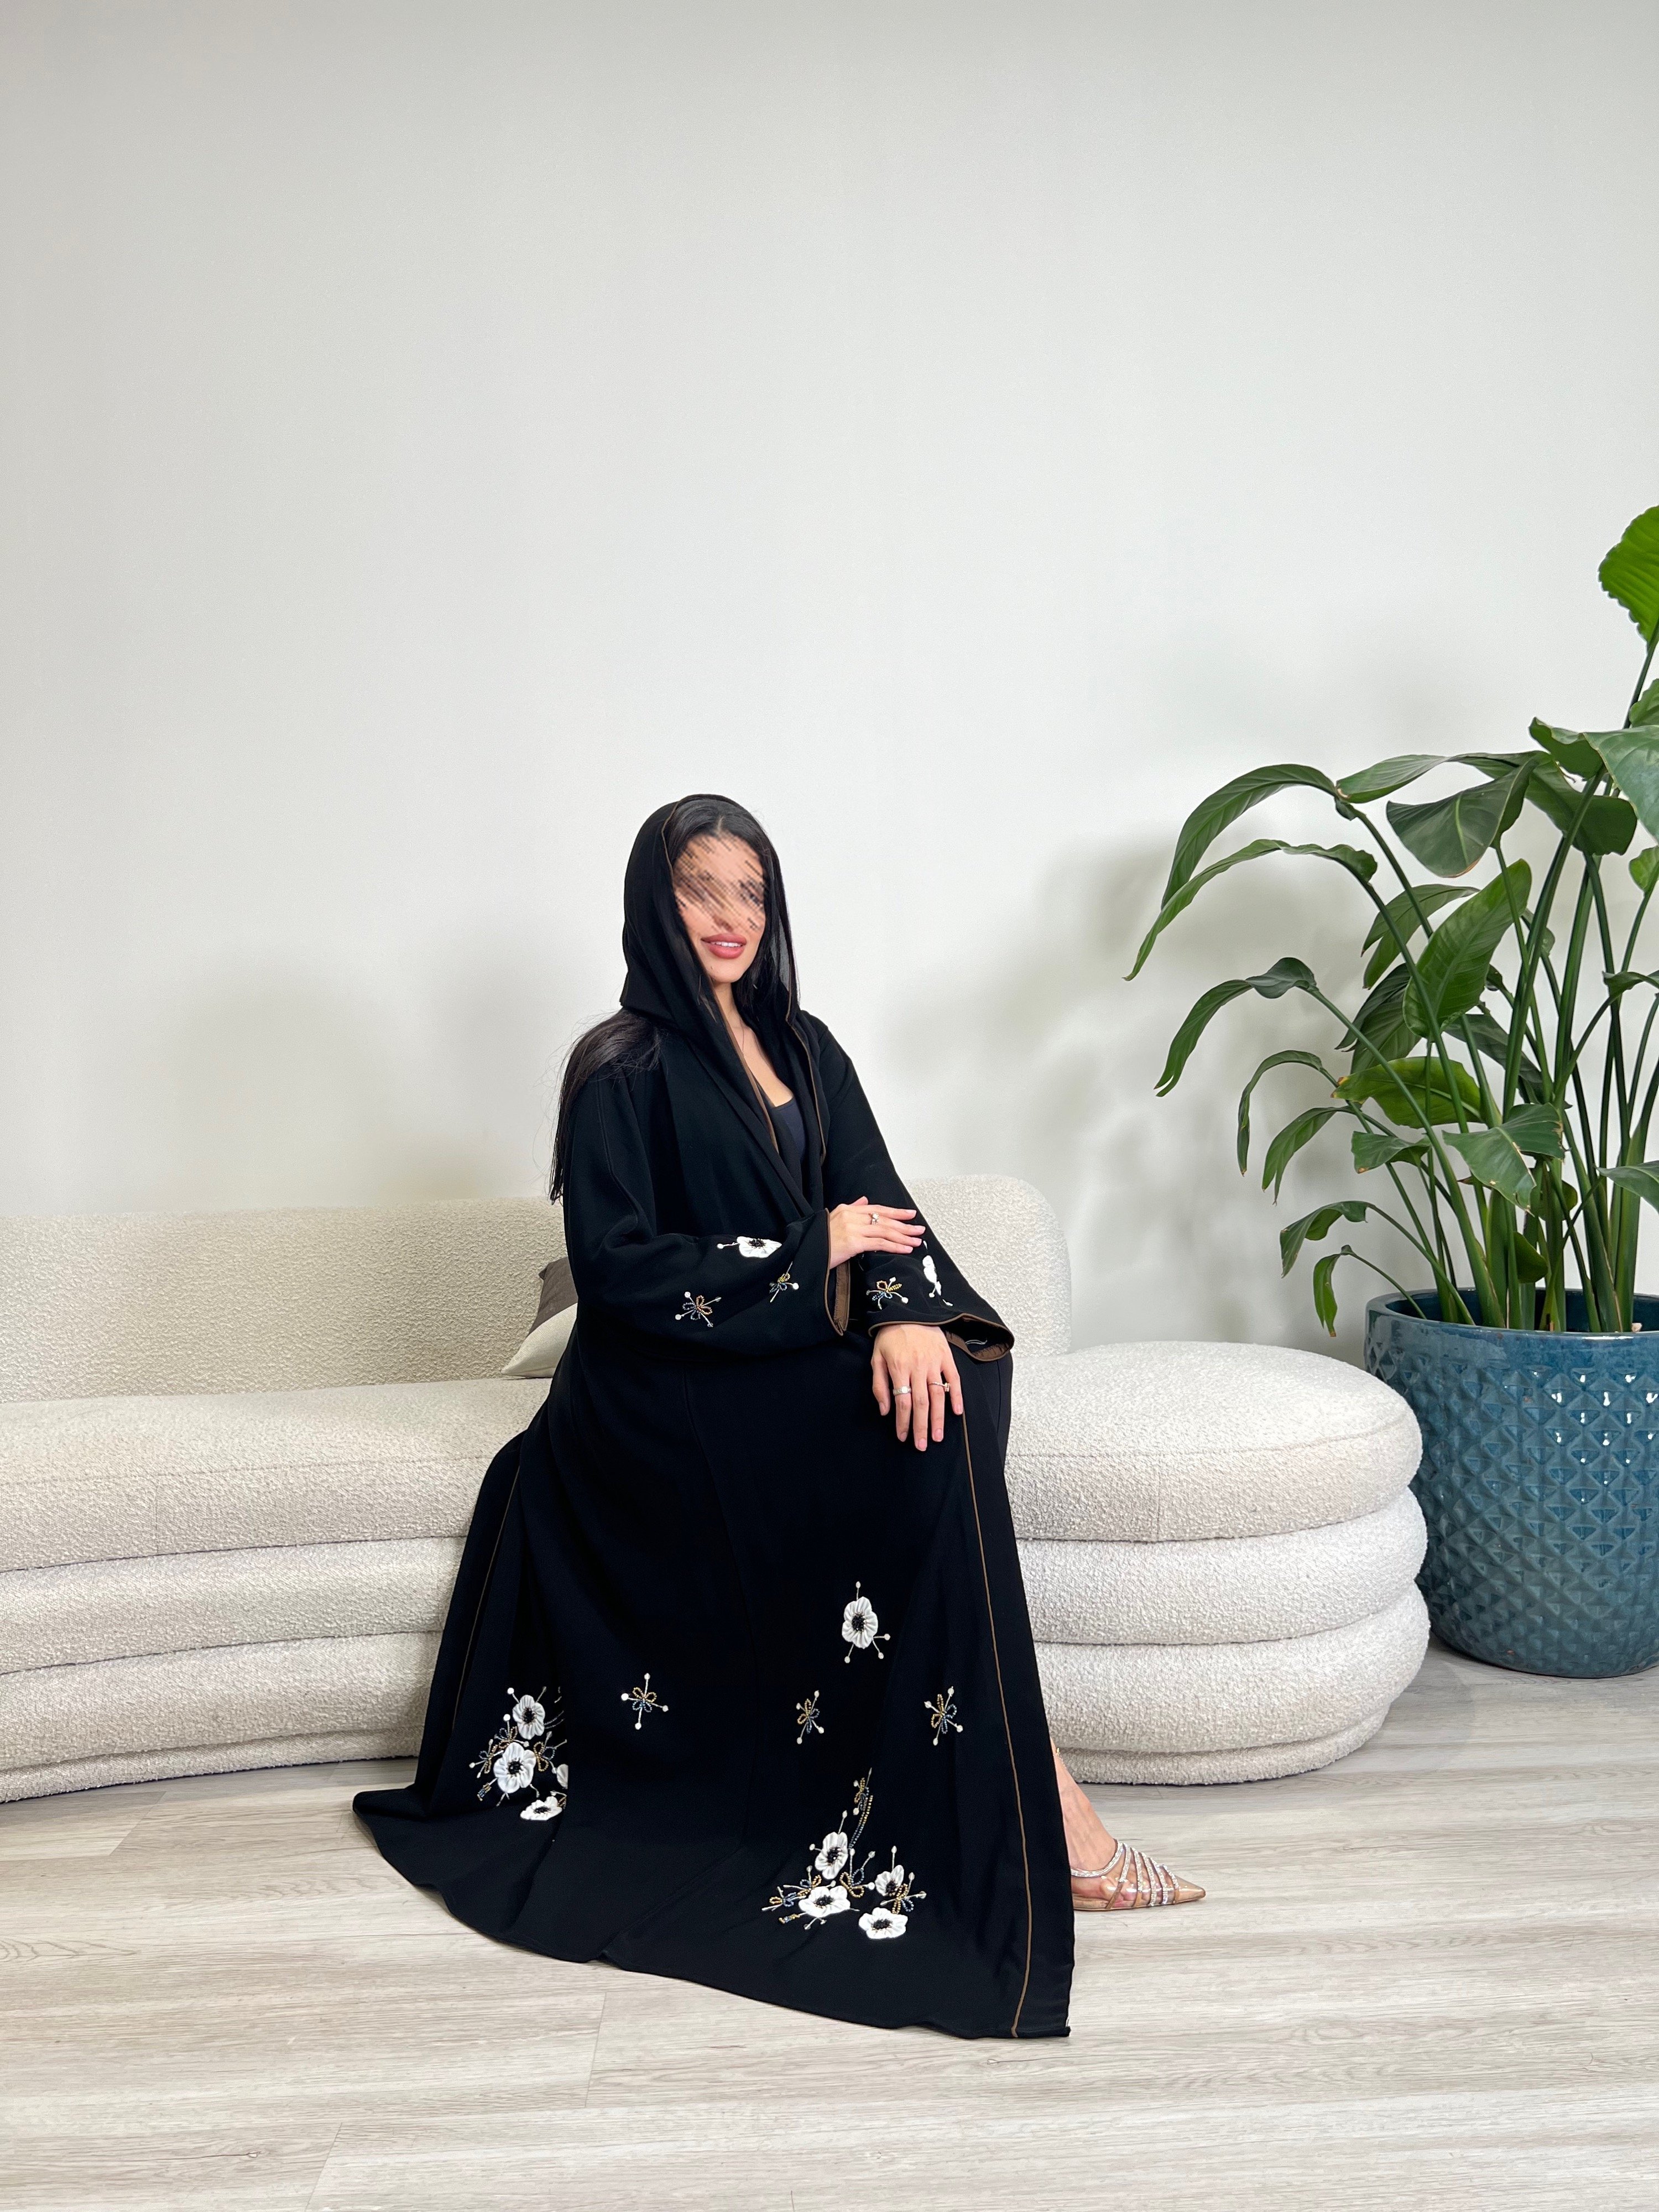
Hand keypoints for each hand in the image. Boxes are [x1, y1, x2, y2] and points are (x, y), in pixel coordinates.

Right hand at [827, 1197, 924, 1270]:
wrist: (805, 1252)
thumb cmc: (819, 1240)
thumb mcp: (834, 1218)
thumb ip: (851, 1208)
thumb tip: (864, 1200)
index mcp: (848, 1210)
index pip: (877, 1209)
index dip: (896, 1211)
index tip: (910, 1214)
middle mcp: (852, 1216)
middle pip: (885, 1219)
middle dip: (905, 1225)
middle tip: (919, 1229)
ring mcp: (852, 1229)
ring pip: (885, 1230)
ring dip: (904, 1236)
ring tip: (917, 1241)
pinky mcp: (853, 1242)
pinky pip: (879, 1243)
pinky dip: (895, 1246)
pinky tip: (905, 1249)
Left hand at [870, 1323, 962, 1450]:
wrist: (908, 1310)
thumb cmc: (889, 1337)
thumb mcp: (876, 1358)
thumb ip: (879, 1384)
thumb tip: (885, 1410)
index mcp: (898, 1367)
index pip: (902, 1401)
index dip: (903, 1421)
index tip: (903, 1437)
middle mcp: (918, 1366)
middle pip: (921, 1402)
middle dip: (921, 1426)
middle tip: (922, 1445)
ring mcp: (934, 1362)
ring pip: (938, 1395)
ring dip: (938, 1418)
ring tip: (937, 1437)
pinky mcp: (946, 1357)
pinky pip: (954, 1379)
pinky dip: (957, 1396)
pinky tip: (957, 1412)